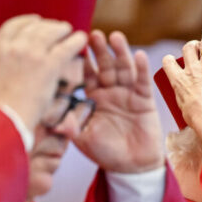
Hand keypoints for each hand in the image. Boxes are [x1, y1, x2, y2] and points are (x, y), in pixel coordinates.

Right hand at [0, 15, 86, 131]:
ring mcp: (31, 55)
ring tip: (70, 31)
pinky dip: (75, 41)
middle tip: (57, 27)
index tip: (35, 21)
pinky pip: (65, 48)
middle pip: (33, 27)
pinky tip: (82, 39)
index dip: (26, 21)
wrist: (5, 119)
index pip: (11, 27)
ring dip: (62, 29)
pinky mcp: (48, 65)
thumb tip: (2, 67)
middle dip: (47, 25)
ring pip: (50, 33)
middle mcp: (14, 48)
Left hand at [73, 30, 164, 173]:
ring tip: (116, 37)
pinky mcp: (144, 100)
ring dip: (120, 53)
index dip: (83, 62)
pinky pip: (142, 82)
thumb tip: (57, 122)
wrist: (132, 167)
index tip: (75, 46)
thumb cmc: (105, 153)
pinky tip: (139, 55)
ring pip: (123, 69)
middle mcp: (110, 92)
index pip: (87, 75)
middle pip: (105, 67)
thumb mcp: (84, 140)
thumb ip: (72, 127)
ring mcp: (128, 94)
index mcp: (93, 99)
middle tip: (94, 34)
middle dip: (100, 51)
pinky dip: (141, 69)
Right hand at [160, 25, 201, 141]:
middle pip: (187, 49)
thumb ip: (182, 97)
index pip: (168, 62)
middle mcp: (191, 69)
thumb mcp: (181, 107)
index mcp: (178, 80)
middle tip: (195, 47)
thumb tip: (185, 100)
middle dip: (190, 46)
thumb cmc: (196, 118)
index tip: (173, 61)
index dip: (170, 60)